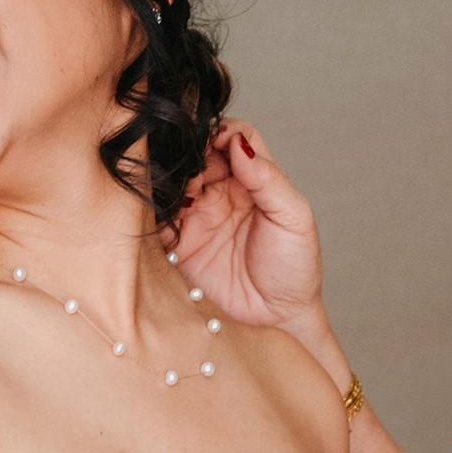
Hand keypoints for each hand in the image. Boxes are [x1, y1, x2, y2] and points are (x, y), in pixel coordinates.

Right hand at [171, 120, 333, 358]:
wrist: (279, 319)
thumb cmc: (296, 269)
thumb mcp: (294, 218)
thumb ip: (269, 179)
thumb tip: (239, 144)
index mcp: (253, 181)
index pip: (233, 139)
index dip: (223, 133)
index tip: (220, 143)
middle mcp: (222, 194)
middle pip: (198, 156)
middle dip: (193, 156)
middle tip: (199, 173)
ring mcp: (198, 218)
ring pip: (175, 183)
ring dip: (175, 181)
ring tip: (187, 195)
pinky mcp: (179, 245)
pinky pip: (159, 221)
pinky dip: (155, 212)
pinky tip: (167, 213)